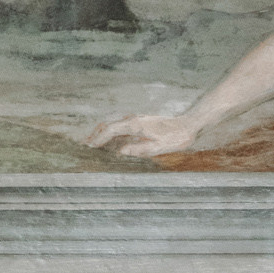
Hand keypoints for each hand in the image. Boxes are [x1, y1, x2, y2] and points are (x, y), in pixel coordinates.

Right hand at [84, 111, 198, 159]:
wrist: (188, 125)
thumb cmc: (175, 137)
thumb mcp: (158, 147)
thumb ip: (138, 149)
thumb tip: (120, 152)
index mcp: (134, 124)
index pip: (110, 130)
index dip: (98, 139)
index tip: (88, 148)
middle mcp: (132, 120)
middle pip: (108, 125)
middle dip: (95, 135)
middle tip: (84, 147)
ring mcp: (136, 120)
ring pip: (113, 125)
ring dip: (102, 134)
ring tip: (94, 146)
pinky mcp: (140, 122)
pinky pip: (120, 127)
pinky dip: (111, 133)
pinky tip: (111, 143)